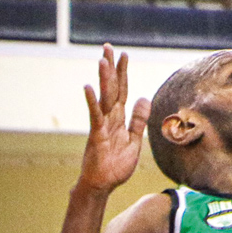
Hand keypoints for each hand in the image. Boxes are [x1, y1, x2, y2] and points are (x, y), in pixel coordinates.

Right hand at [79, 44, 149, 193]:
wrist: (103, 186)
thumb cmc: (116, 165)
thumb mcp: (134, 140)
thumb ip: (138, 120)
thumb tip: (143, 98)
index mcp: (119, 118)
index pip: (122, 90)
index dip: (123, 73)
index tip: (123, 55)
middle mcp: (109, 118)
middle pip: (111, 88)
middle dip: (110, 68)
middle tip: (108, 47)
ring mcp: (101, 126)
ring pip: (104, 98)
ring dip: (103, 78)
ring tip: (102, 60)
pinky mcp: (96, 136)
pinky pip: (95, 116)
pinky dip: (92, 102)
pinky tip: (88, 88)